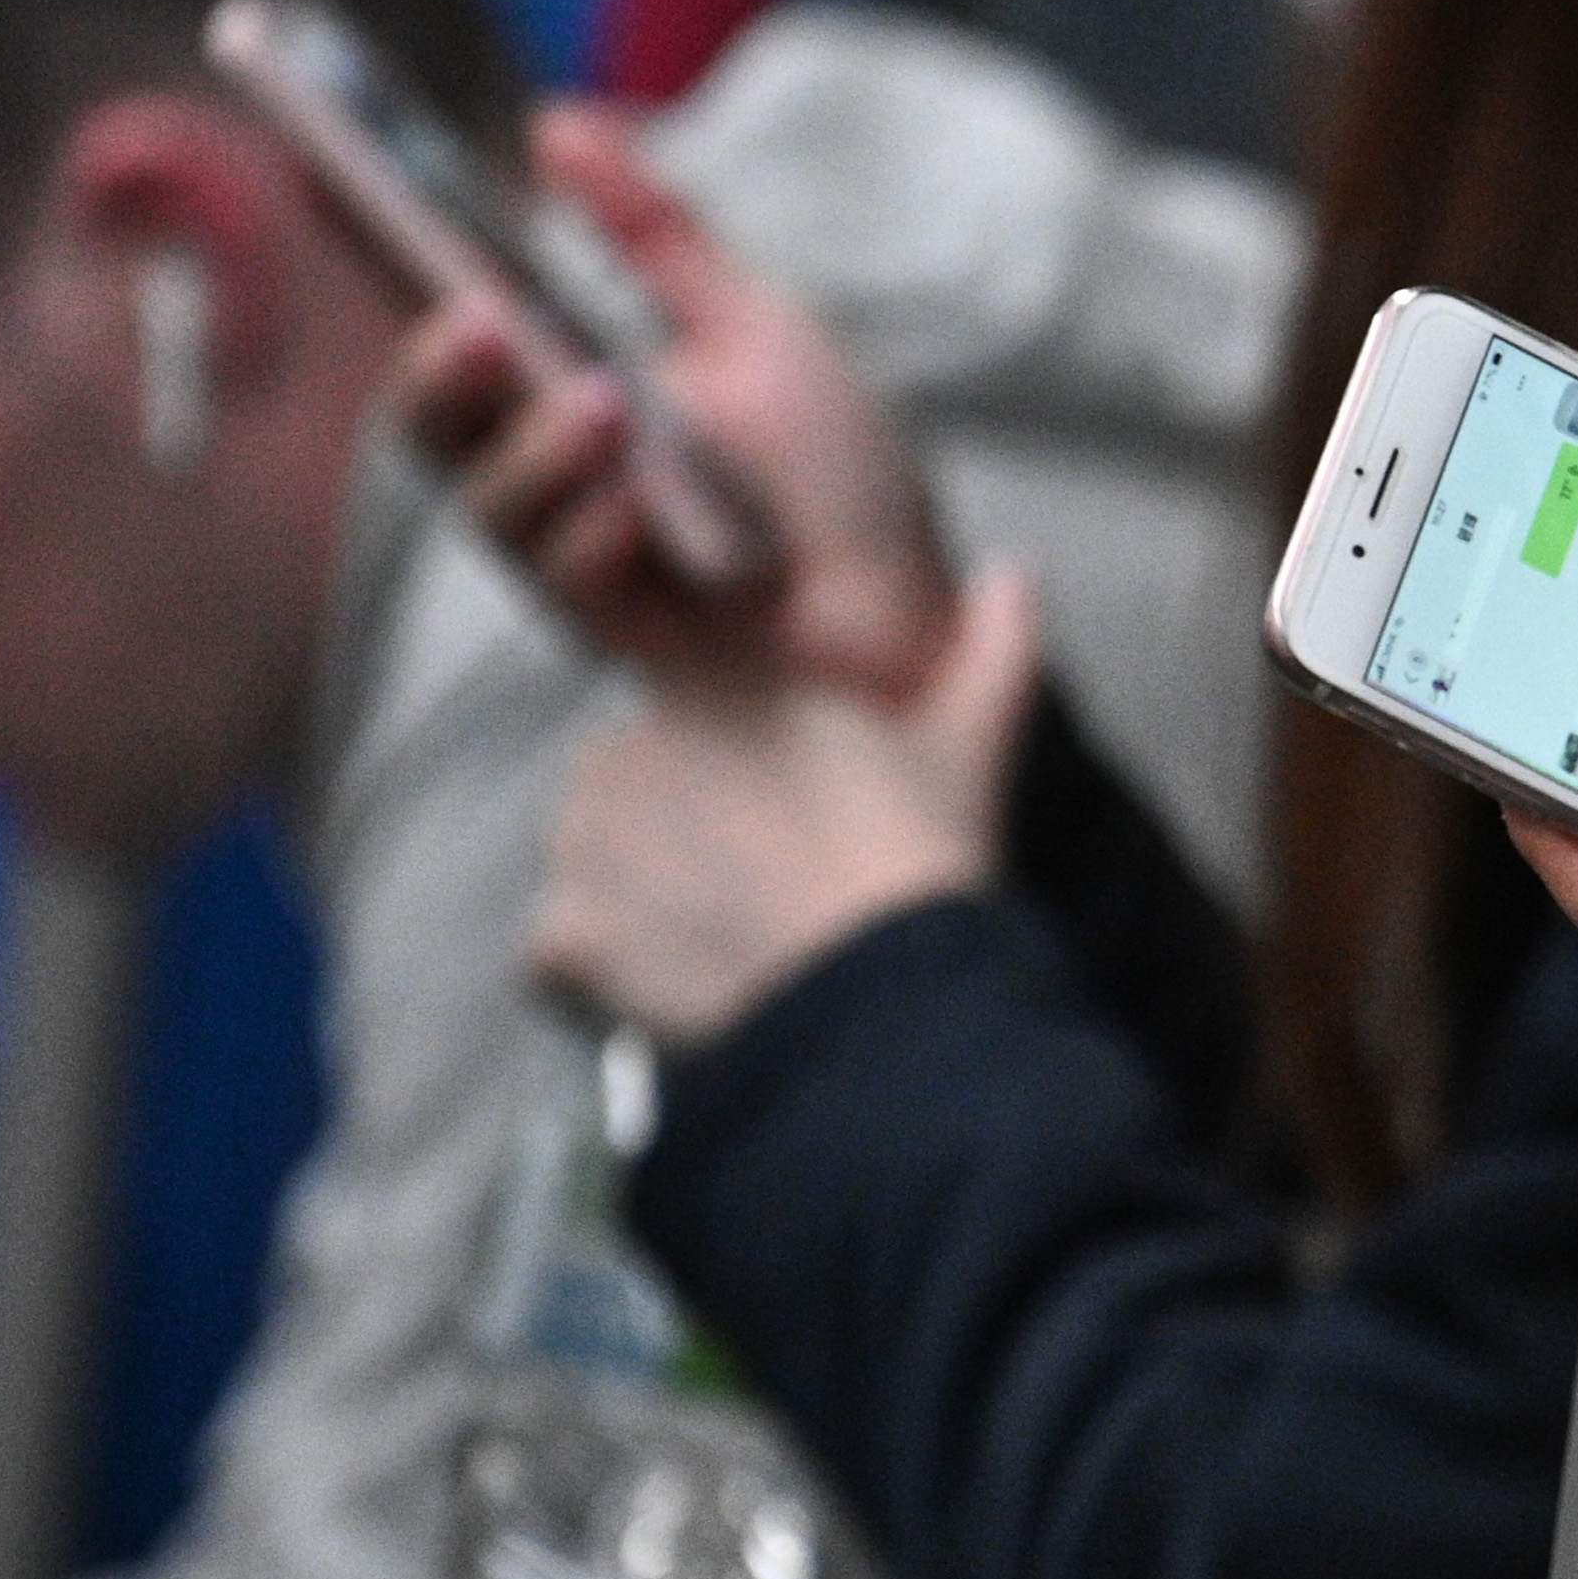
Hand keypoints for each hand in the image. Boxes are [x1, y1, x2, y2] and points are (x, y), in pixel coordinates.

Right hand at [388, 106, 957, 696]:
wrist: (910, 604)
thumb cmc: (831, 469)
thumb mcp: (747, 324)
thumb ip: (649, 232)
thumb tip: (551, 120)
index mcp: (567, 380)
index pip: (451, 319)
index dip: (382, 259)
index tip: (333, 182)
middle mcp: (546, 463)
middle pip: (430, 418)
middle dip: (440, 366)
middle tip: (481, 320)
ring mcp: (567, 546)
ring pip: (488, 498)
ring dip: (545, 448)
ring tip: (610, 411)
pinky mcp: (603, 624)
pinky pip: (562, 571)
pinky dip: (603, 529)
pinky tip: (650, 516)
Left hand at [528, 566, 1035, 1044]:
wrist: (879, 1000)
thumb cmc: (920, 865)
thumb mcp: (973, 742)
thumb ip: (991, 647)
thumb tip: (1014, 578)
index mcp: (713, 684)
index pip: (679, 701)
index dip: (724, 762)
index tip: (769, 810)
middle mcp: (626, 742)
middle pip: (636, 791)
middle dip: (688, 838)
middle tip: (771, 892)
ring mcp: (584, 840)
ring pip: (598, 869)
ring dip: (644, 904)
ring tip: (735, 946)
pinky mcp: (562, 932)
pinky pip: (563, 956)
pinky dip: (605, 982)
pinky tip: (682, 994)